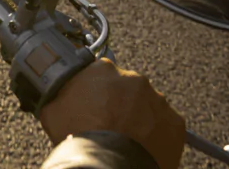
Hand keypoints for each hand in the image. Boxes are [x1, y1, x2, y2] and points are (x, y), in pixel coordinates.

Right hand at [39, 58, 185, 168]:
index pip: (99, 72)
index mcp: (103, 70)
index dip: (94, 90)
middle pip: (126, 88)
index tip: (92, 103)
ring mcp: (157, 100)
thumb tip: (55, 93)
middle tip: (108, 123)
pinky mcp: (175, 122)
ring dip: (139, 118)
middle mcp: (133, 79)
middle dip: (120, 103)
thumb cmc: (80, 136)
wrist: (109, 164)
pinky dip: (156, 134)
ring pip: (147, 106)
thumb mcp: (52, 110)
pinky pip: (165, 126)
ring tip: (126, 138)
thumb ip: (59, 94)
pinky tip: (142, 146)